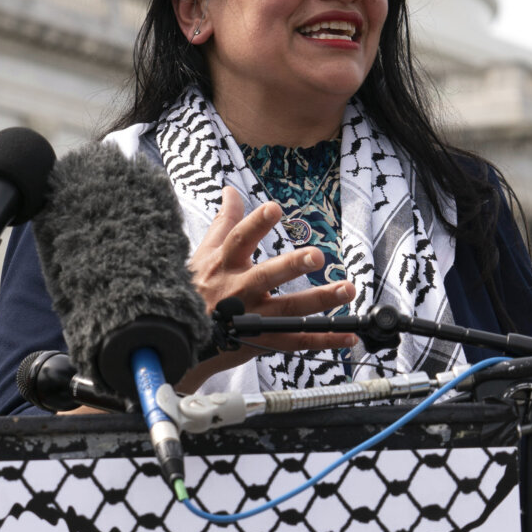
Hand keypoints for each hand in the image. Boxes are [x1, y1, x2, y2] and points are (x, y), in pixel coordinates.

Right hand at [184, 188, 357, 377]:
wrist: (183, 340)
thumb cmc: (196, 290)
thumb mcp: (204, 254)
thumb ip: (224, 222)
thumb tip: (230, 190)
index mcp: (224, 265)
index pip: (239, 240)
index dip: (255, 224)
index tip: (274, 208)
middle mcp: (238, 290)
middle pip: (267, 276)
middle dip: (292, 266)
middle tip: (317, 256)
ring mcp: (251, 318)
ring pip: (289, 310)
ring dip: (320, 300)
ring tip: (347, 289)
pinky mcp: (262, 340)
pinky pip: (296, 341)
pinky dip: (323, 339)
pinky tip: (348, 334)